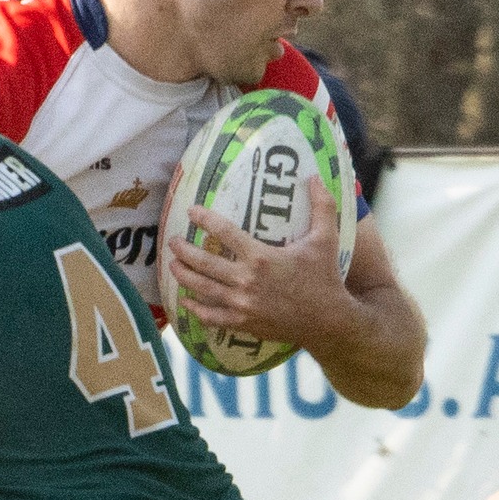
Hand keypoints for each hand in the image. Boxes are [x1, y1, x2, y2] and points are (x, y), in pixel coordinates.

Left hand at [170, 177, 350, 348]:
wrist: (327, 322)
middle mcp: (246, 280)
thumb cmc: (325, 278)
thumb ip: (322, 206)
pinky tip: (184, 301)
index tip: (191, 211)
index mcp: (261, 257)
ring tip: (171, 265)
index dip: (205, 219)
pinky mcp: (242, 323)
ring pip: (202, 288)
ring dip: (183, 276)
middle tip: (172, 241)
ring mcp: (241, 304)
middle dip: (183, 250)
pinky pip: (211, 317)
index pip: (225, 233)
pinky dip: (194, 309)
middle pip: (204, 263)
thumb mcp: (326, 238)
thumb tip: (316, 175)